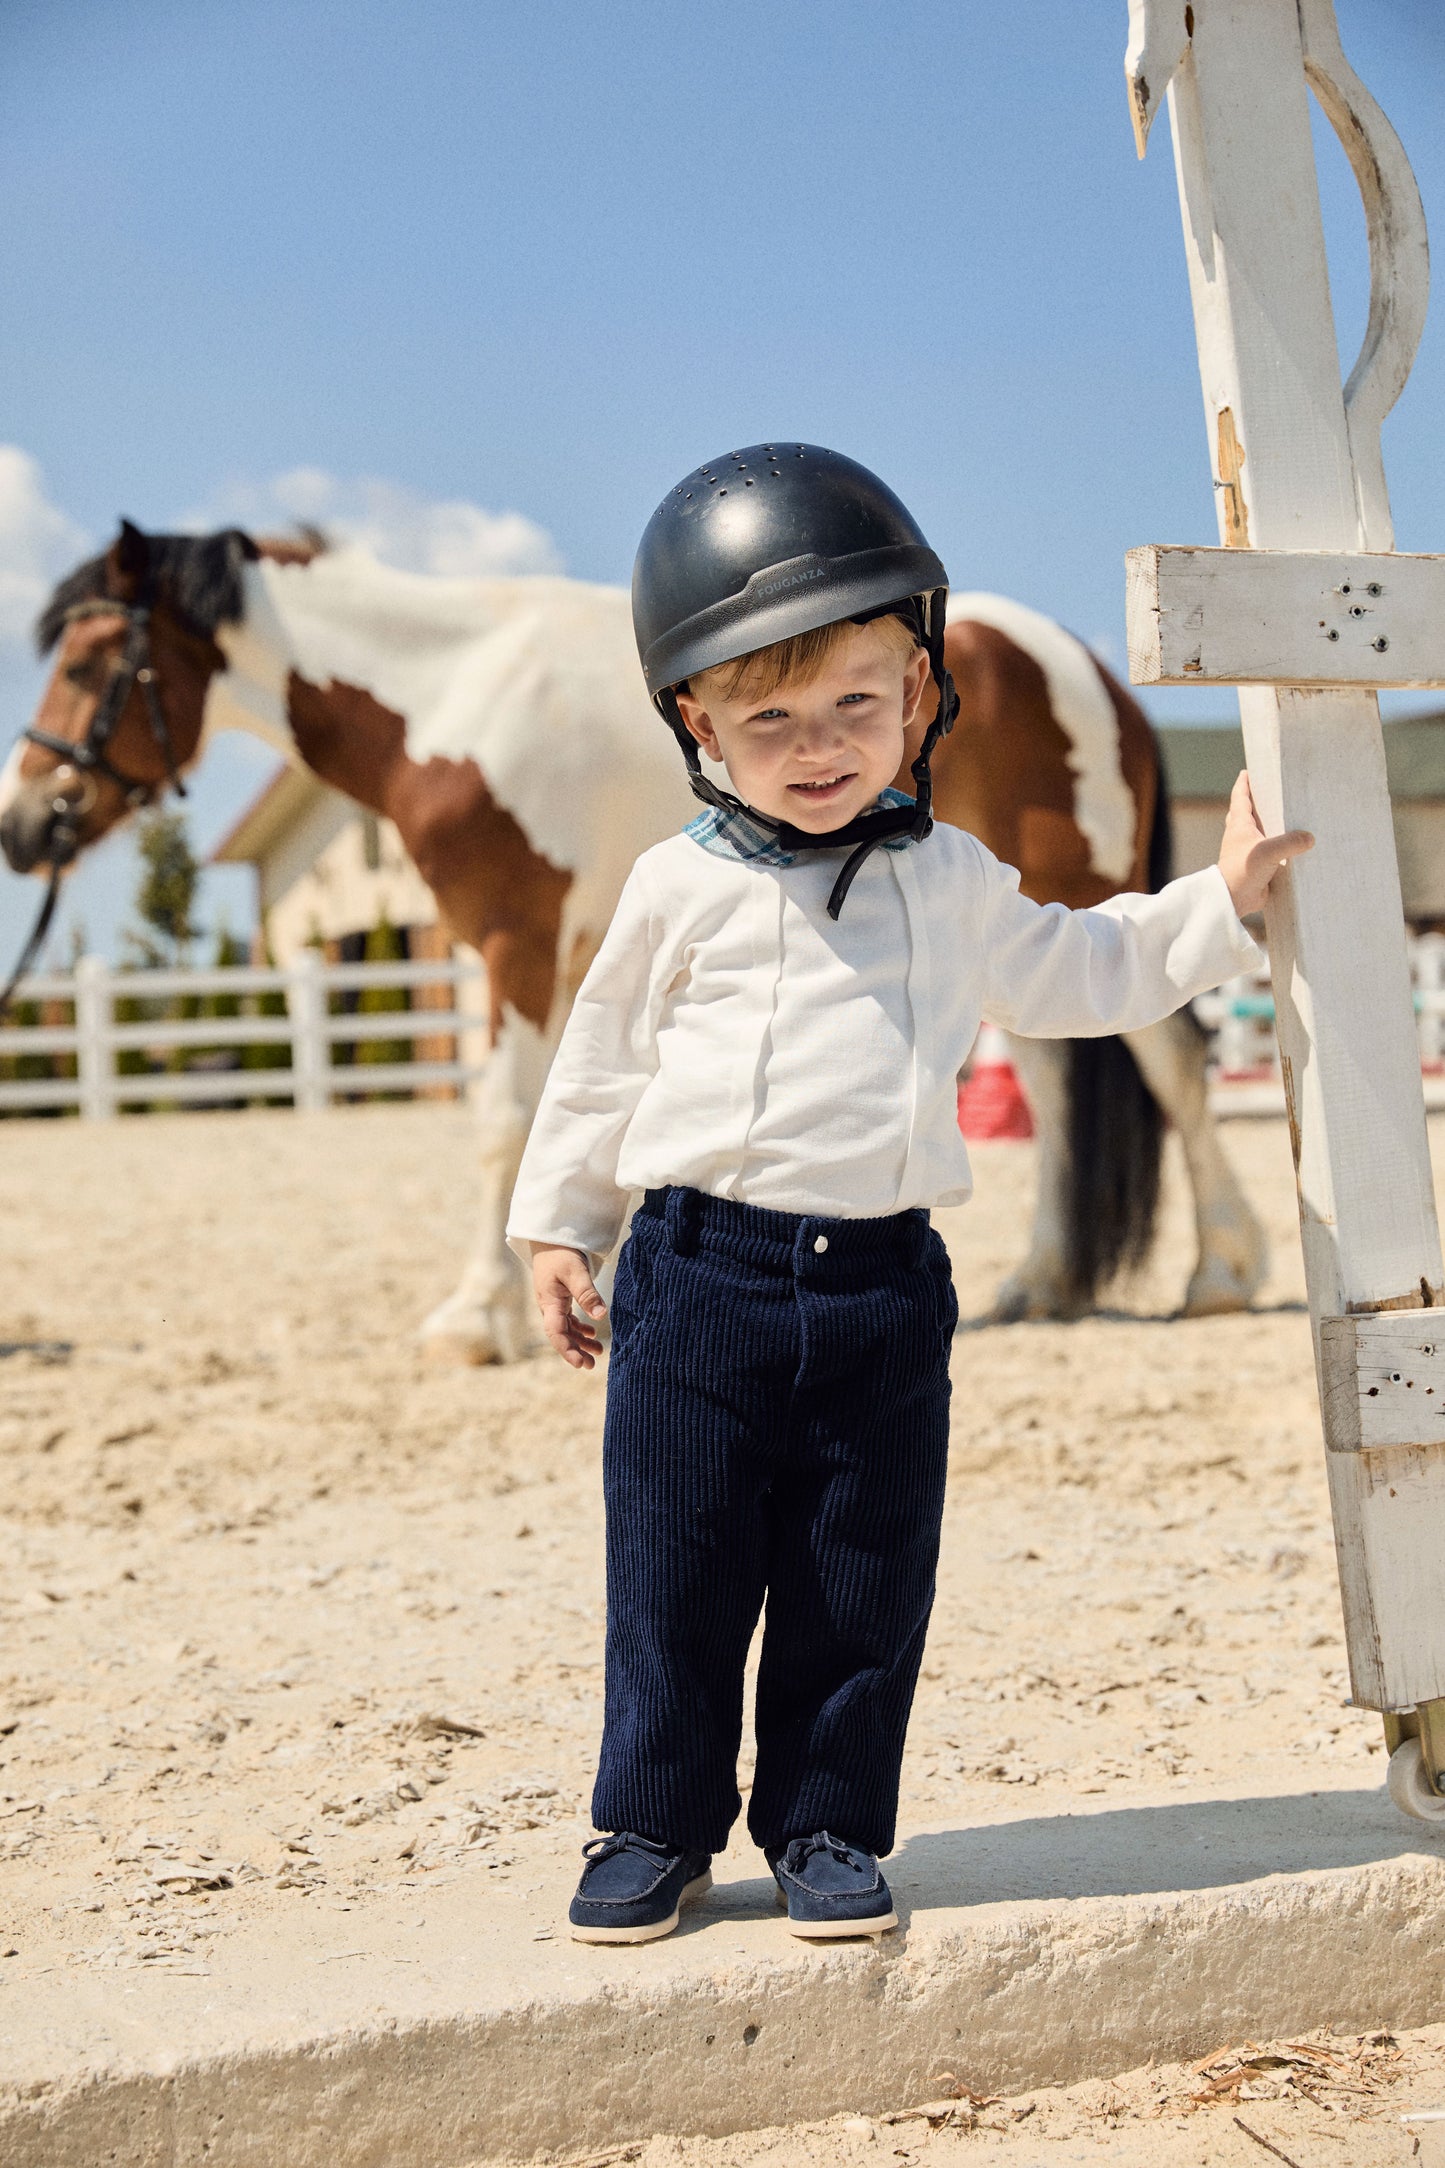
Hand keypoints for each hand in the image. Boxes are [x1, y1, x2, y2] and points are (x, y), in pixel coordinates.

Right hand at [528, 1242, 605, 1368]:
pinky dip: (579, 1327)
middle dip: (575, 1351)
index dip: (568, 1350)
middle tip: (591, 1365)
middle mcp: (549, 1306)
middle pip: (560, 1335)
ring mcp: (553, 1302)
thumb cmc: (561, 1252)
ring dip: (579, 1341)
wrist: (549, 1236)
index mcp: (550, 1302)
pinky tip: (591, 1333)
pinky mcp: (559, 1297)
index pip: (556, 1333)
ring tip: (597, 1352)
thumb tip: (601, 1316)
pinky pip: (567, 1319)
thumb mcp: (576, 1272)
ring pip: (565, 1328)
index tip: (581, 1364)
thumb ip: (587, 1294)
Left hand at [1218, 771, 1313, 917]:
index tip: (1248, 771)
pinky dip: (1278, 846)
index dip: (1244, 783)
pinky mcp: (1257, 866)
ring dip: (1270, 824)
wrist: (1232, 900)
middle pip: (1248, 812)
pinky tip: (1293, 846)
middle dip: (1257, 801)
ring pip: (1259, 832)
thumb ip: (1290, 842)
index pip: (1240, 797)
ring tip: (1289, 816)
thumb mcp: (1268, 852)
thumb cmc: (1242, 871)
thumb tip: (1310, 838)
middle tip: (1272, 790)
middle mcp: (1242, 835)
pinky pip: (1269, 851)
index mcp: (1239, 825)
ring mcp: (1249, 851)